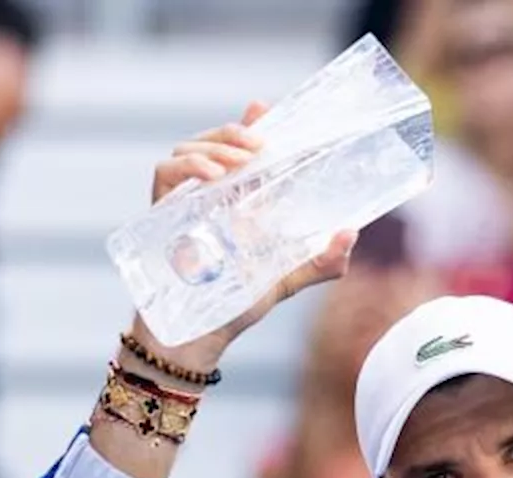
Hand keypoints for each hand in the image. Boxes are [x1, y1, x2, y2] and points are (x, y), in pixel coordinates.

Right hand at [133, 100, 358, 370]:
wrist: (202, 334)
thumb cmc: (238, 304)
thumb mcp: (288, 279)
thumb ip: (322, 261)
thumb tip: (351, 232)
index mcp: (237, 198)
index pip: (241, 149)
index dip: (250, 124)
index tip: (263, 108)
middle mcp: (209, 194)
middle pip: (213, 140)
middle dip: (234, 132)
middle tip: (260, 144)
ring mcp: (183, 201)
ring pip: (188, 148)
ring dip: (213, 146)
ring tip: (239, 161)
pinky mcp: (162, 212)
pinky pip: (165, 172)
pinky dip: (186, 166)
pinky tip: (211, 176)